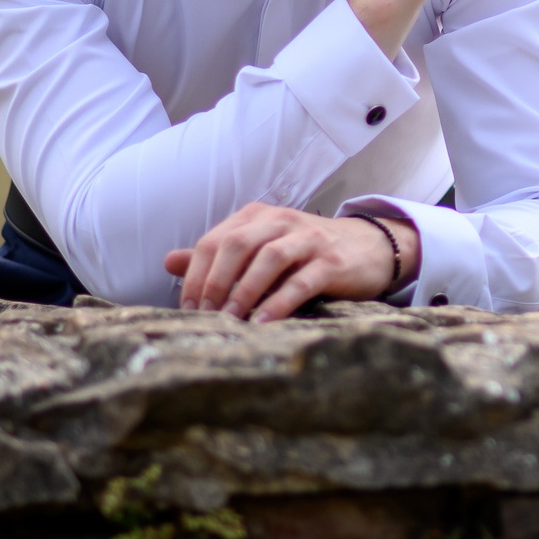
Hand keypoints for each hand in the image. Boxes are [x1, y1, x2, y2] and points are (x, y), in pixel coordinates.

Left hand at [167, 202, 416, 320]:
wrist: (369, 248)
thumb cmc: (306, 253)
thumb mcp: (261, 248)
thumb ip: (218, 254)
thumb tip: (169, 261)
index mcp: (258, 216)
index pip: (215, 240)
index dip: (196, 275)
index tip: (188, 308)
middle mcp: (281, 221)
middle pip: (236, 244)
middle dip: (215, 282)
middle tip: (205, 315)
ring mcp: (309, 239)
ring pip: (268, 258)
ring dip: (244, 291)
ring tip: (231, 321)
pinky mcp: (332, 262)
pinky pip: (301, 281)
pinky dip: (278, 302)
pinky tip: (263, 323)